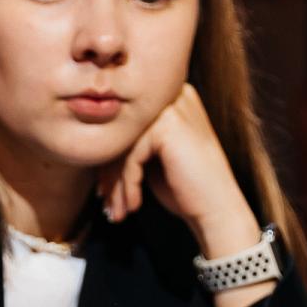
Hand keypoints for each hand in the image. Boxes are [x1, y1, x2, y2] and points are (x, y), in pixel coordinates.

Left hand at [95, 83, 260, 260]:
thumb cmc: (184, 188)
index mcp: (169, 99)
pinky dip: (129, 185)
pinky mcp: (168, 126)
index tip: (103, 191)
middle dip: (110, 175)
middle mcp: (172, 96)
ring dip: (117, 184)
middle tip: (106, 203)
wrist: (218, 210)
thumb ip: (128, 144)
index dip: (109, 162)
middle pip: (121, 135)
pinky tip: (134, 206)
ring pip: (123, 148)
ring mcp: (172, 108)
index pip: (125, 128)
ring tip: (116, 211)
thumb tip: (87, 146)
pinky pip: (131, 157)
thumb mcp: (151, 160)